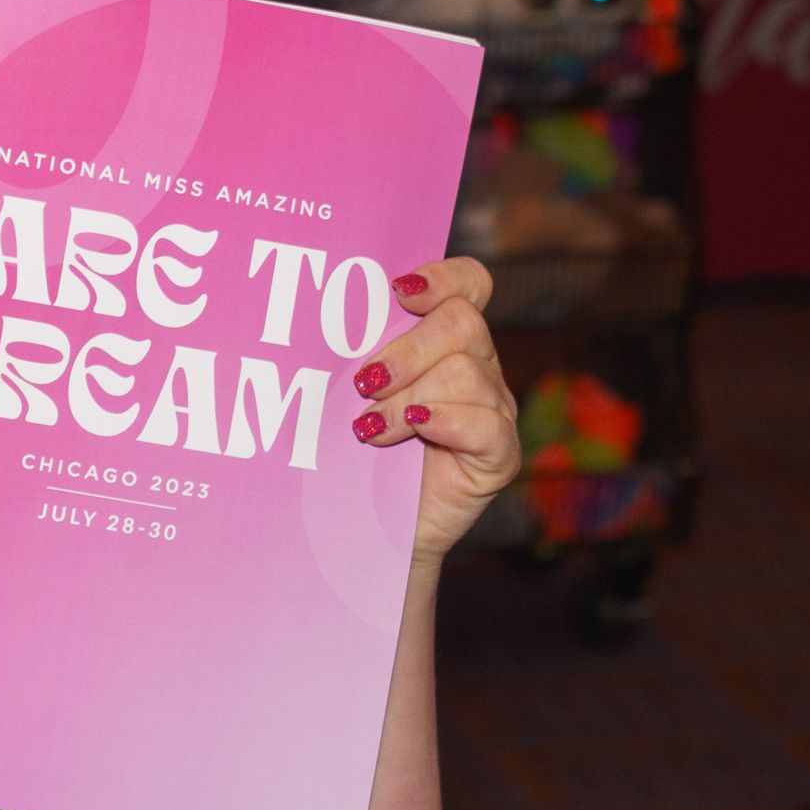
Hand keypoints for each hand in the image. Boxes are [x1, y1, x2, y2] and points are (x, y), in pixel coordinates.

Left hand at [350, 257, 520, 566]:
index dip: (441, 277)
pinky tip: (415, 427)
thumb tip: (312, 318)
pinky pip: (487, 424)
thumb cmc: (349, 456)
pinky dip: (447, 421)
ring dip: (408, 397)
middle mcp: (476, 368)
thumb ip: (350, 354)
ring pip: (467, 373)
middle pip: (462, 323)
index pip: (467, 285)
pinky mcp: (497, 456)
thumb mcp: (344, 396)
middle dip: (407, 348)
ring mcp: (492, 411)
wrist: (362, 532)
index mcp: (444, 342)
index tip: (398, 290)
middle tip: (364, 383)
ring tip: (369, 429)